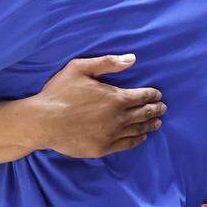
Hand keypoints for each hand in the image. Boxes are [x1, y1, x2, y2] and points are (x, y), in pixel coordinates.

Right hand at [29, 54, 165, 156]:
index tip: (158, 95)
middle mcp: (118, 118)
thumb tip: (132, 58)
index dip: (152, 95)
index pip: (142, 96)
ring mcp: (111, 135)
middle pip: (144, 114)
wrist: (43, 122)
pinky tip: (141, 137)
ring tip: (157, 123)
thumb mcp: (80, 68)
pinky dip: (137, 140)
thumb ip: (108, 62)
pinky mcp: (102, 148)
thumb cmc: (60, 92)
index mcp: (115, 98)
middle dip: (155, 109)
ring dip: (149, 125)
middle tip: (163, 108)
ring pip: (137, 130)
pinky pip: (126, 144)